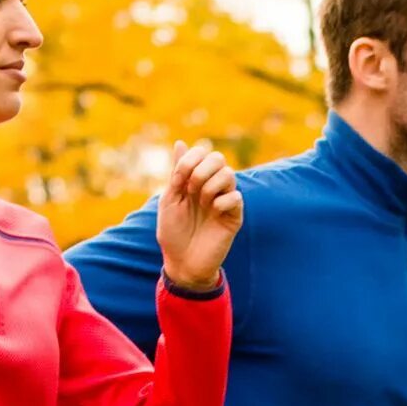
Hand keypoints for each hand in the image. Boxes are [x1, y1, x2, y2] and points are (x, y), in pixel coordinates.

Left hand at [157, 143, 242, 294]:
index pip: (202, 152)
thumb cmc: (173, 233)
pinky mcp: (234, 217)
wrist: (182, 263)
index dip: (190, 160)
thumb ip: (178, 171)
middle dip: (201, 170)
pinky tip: (214, 214)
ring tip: (203, 203)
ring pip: (229, 175)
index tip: (177, 180)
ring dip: (210, 186)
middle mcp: (212, 187)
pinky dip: (222, 202)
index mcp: (196, 181)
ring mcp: (224, 201)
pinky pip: (236, 198)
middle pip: (218, 158)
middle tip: (191, 190)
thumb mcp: (170, 198)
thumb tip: (180, 142)